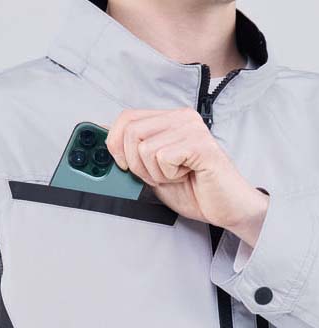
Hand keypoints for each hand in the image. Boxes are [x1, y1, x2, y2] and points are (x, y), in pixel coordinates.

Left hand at [105, 108, 268, 246]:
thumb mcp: (152, 171)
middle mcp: (181, 118)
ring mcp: (192, 129)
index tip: (121, 164)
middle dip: (136, 164)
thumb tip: (105, 141)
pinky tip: (186, 175)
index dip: (114, 142)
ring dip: (155, 172)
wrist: (225, 208)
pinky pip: (163, 157)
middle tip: (157, 175)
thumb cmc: (193, 189)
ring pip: (145, 148)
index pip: (127, 117)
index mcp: (169, 120)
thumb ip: (133, 155)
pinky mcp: (201, 145)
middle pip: (131, 131)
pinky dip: (169, 175)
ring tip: (176, 175)